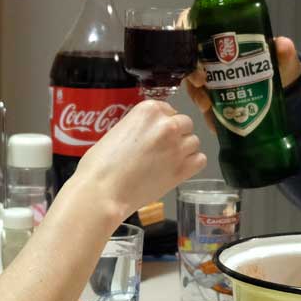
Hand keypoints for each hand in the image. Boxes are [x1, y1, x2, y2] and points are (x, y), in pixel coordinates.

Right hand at [69, 99, 204, 219]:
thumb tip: (148, 133)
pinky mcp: (183, 169)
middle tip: (162, 149)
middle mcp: (167, 125)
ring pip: (194, 142)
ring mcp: (177, 147)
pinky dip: (192, 164)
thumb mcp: (117, 131)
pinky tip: (178, 169)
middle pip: (185, 123)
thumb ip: (139, 126)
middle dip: (176, 135)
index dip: (163, 122)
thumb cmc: (100, 165)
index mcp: (148, 110)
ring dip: (184, 150)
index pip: (168, 109)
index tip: (156, 133)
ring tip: (168, 161)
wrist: (102, 191)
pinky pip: (200, 160)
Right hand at [183, 35, 300, 131]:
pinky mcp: (211, 94)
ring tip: (206, 106)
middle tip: (201, 84)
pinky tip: (212, 120)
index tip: (194, 48)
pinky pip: (200, 100)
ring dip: (195, 93)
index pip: (193, 25)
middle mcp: (210, 52)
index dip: (185, 34)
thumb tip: (283, 44)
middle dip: (190, 71)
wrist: (282, 88)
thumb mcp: (281, 56)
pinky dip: (204, 109)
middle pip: (187, 56)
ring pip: (190, 80)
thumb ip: (284, 51)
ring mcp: (208, 74)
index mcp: (222, 33)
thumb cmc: (277, 63)